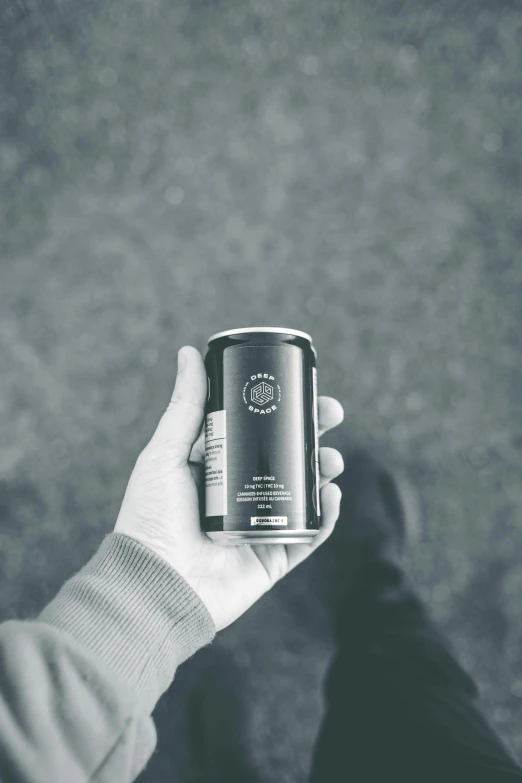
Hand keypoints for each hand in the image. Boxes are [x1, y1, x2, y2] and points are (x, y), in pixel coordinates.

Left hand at [115, 346, 344, 632]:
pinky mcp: (272, 558)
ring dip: (325, 471)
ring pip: (304, 493)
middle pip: (287, 457)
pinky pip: (308, 536)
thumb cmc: (150, 519)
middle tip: (331, 415)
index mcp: (216, 468)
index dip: (284, 411)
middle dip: (313, 434)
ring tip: (331, 461)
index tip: (305, 389)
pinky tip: (331, 496)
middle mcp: (240, 494)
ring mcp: (259, 526)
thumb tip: (189, 352)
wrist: (153, 586)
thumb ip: (184, 406)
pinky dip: (326, 517)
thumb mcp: (165, 454)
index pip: (258, 432)